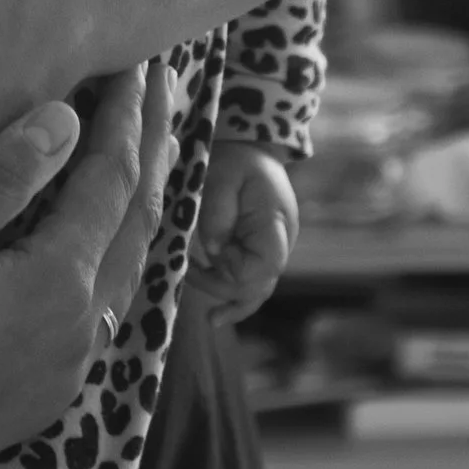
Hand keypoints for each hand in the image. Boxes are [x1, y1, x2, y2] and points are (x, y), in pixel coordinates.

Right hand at [0, 62, 174, 468]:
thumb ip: (0, 178)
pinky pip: (105, 312)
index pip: (111, 180)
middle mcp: (82, 331)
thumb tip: (66, 117)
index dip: (125, 118)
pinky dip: (115, 257)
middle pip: (138, 221)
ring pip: (127, 271)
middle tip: (162, 87)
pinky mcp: (47, 396)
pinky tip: (103, 242)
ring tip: (149, 152)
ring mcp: (69, 370)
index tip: (136, 64)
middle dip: (152, 148)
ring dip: (139, 205)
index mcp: (58, 284)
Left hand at [187, 134, 299, 321]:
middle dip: (223, 288)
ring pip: (257, 291)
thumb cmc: (235, 159)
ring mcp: (271, 251)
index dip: (233, 271)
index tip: (208, 254)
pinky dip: (236, 299)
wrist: (250, 149)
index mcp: (275, 225)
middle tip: (188, 273)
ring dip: (230, 300)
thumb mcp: (222, 176)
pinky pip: (251, 283)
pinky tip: (218, 316)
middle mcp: (280, 245)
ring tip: (210, 319)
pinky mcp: (257, 252)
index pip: (261, 268)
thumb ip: (218, 214)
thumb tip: (212, 253)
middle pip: (257, 286)